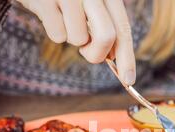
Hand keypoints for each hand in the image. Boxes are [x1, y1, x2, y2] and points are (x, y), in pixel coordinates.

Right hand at [17, 0, 135, 84]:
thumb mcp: (89, 6)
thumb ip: (104, 26)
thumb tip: (112, 57)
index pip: (123, 28)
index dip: (127, 57)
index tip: (128, 80)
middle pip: (106, 36)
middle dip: (96, 52)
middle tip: (84, 51)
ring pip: (79, 39)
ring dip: (71, 36)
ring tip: (63, 18)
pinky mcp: (46, 0)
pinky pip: (58, 35)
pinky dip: (55, 31)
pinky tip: (50, 14)